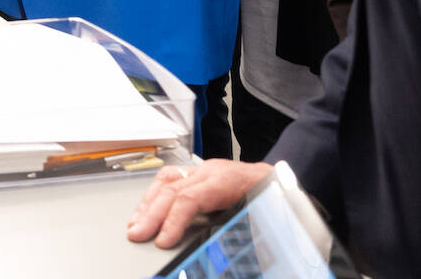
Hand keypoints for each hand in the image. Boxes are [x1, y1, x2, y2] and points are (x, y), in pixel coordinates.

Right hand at [127, 159, 270, 247]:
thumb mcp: (262, 217)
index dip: (173, 220)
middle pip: (173, 188)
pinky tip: (146, 209)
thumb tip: (214, 249)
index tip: (162, 241)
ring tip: (135, 223)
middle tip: (137, 234)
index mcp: (228, 181)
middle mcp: (213, 172)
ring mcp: (206, 170)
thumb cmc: (277, 200)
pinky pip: (171, 178)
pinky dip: (154, 195)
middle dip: (151, 213)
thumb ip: (236, 230)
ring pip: (168, 180)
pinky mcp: (201, 174)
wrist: (285, 182)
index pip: (191, 198)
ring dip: (147, 204)